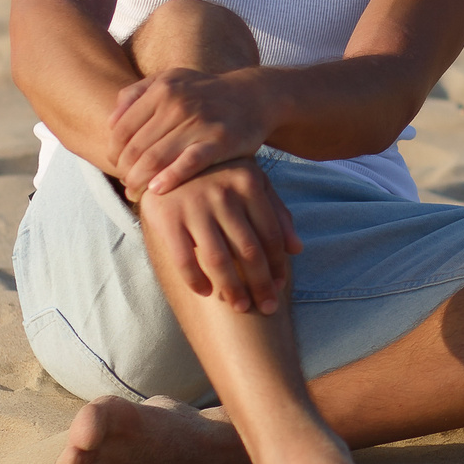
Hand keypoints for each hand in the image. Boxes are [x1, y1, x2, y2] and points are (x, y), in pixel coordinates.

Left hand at [111, 67, 273, 200]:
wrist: (254, 96)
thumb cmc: (205, 93)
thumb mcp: (170, 80)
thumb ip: (136, 94)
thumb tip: (109, 122)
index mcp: (162, 89)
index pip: (121, 130)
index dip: (113, 154)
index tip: (117, 168)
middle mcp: (178, 103)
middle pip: (135, 148)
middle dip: (125, 172)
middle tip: (126, 186)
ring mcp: (200, 122)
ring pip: (155, 159)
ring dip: (139, 181)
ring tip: (136, 193)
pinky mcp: (220, 141)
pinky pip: (188, 163)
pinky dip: (169, 179)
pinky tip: (158, 190)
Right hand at [136, 159, 301, 314]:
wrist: (165, 156)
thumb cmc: (217, 175)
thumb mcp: (250, 182)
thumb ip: (276, 212)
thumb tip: (297, 249)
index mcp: (248, 182)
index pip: (270, 233)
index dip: (278, 264)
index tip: (280, 285)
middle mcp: (223, 193)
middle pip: (249, 251)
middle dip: (261, 284)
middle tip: (267, 307)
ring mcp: (194, 205)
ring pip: (219, 259)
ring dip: (232, 289)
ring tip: (240, 307)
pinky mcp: (166, 216)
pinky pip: (184, 258)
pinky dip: (195, 280)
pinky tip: (206, 292)